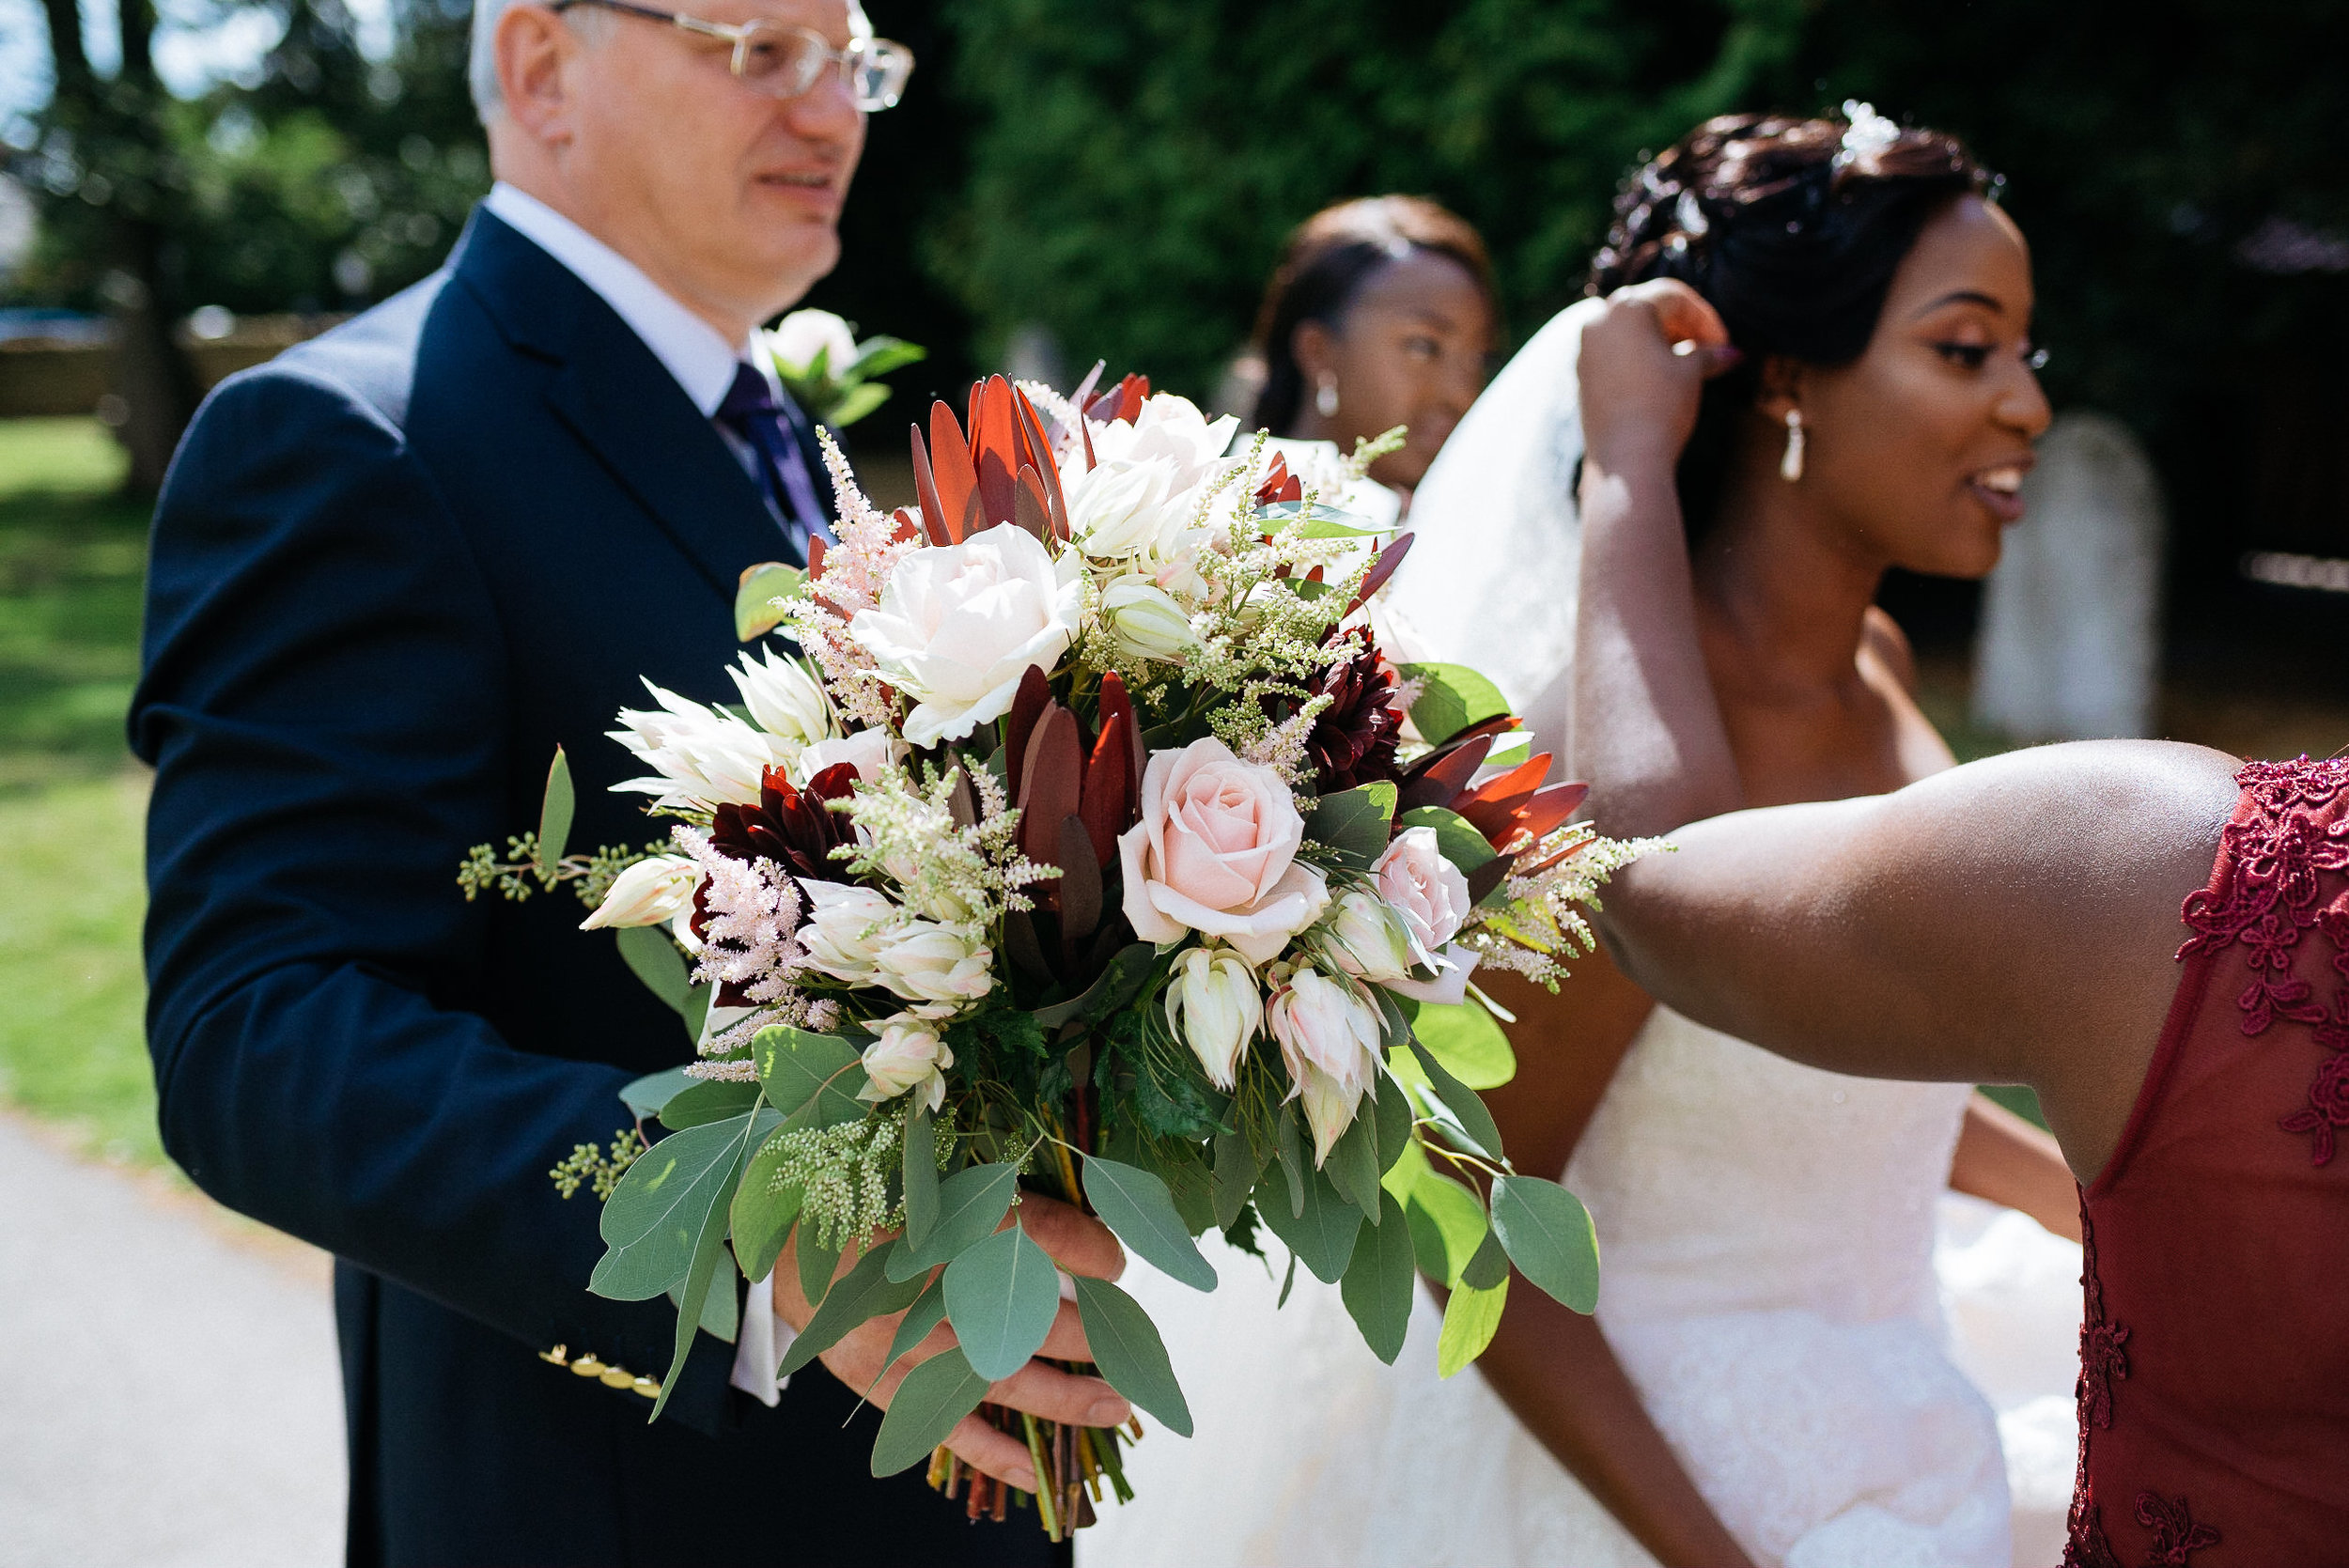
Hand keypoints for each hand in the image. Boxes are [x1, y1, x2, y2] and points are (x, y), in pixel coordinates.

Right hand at [773, 1191, 1130, 1490]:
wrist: (788, 1241)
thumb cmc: (874, 1204)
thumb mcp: (934, 1184)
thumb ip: (1003, 1201)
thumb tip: (1088, 1230)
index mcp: (934, 1215)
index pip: (1025, 1228)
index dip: (1080, 1246)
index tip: (1117, 1262)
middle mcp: (918, 1279)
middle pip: (1018, 1309)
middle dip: (1084, 1331)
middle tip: (1132, 1344)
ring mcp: (897, 1338)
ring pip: (993, 1374)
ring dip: (1060, 1396)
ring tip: (1115, 1405)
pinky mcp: (878, 1380)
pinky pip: (941, 1423)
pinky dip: (991, 1451)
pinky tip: (1036, 1470)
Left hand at [1576, 280, 1738, 469]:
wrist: (1625, 461)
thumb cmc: (1661, 408)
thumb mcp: (1690, 373)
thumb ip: (1708, 354)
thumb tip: (1731, 355)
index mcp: (1627, 308)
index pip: (1675, 297)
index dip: (1705, 319)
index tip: (1724, 344)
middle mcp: (1599, 320)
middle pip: (1649, 308)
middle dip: (1683, 325)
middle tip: (1710, 349)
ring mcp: (1585, 348)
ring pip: (1630, 330)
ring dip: (1662, 340)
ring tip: (1689, 363)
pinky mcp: (1582, 374)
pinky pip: (1615, 352)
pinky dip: (1640, 356)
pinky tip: (1662, 376)